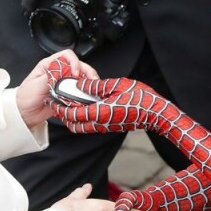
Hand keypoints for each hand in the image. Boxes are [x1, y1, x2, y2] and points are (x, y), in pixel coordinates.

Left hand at [16, 51, 98, 125]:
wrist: (24, 114)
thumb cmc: (25, 97)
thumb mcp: (36, 84)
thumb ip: (51, 76)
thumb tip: (65, 72)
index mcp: (49, 65)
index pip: (66, 56)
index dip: (74, 62)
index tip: (76, 73)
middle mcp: (58, 72)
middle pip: (78, 66)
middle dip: (87, 71)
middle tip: (92, 81)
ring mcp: (64, 83)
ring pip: (80, 78)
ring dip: (88, 82)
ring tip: (93, 89)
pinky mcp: (67, 94)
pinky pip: (79, 91)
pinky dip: (85, 93)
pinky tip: (88, 96)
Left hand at [50, 77, 169, 133]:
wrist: (156, 113)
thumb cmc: (141, 99)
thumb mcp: (117, 85)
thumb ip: (96, 86)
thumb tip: (81, 83)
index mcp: (99, 112)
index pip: (73, 114)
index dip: (61, 108)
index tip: (54, 100)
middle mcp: (100, 123)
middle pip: (74, 125)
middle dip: (65, 115)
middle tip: (60, 103)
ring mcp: (105, 127)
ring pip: (82, 127)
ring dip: (74, 118)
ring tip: (71, 104)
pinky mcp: (110, 127)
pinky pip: (91, 125)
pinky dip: (84, 119)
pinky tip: (86, 106)